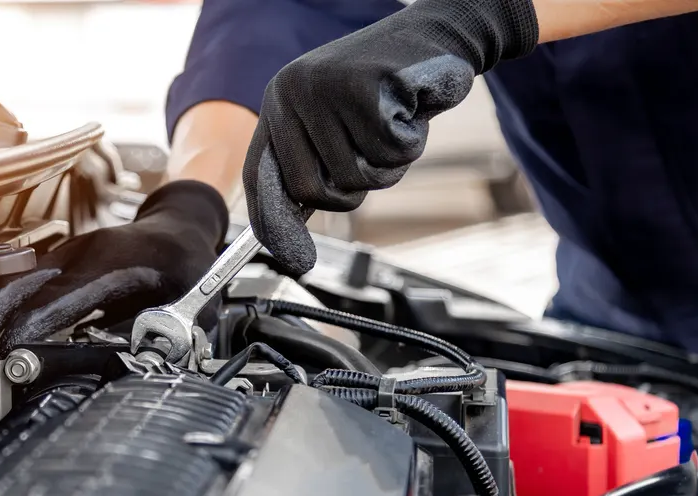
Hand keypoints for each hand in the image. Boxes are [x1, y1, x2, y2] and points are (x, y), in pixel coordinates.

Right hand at [0, 180, 228, 367]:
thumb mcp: (189, 308)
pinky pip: (16, 287)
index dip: (28, 329)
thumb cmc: (186, 269)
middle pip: (16, 286)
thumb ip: (155, 339)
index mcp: (113, 264)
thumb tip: (123, 368)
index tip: (8, 357)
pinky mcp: (55, 265)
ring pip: (8, 285)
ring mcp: (62, 257)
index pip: (58, 298)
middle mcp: (79, 255)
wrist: (179, 230)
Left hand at [243, 0, 537, 275]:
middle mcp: (290, 92)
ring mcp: (323, 88)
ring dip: (389, 163)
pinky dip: (410, 142)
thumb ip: (313, 163)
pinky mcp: (362, 86)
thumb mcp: (338, 124)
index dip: (272, 222)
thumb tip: (288, 226)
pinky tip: (410, 109)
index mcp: (279, 102)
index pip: (261, 176)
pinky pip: (387, 152)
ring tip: (395, 123)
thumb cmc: (388, 90)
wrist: (436, 36)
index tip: (292, 257)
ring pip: (355, 176)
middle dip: (352, 191)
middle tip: (376, 156)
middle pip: (311, 190)